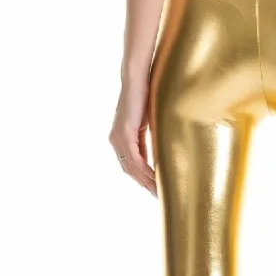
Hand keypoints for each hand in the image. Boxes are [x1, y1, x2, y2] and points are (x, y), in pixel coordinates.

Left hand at [109, 76, 156, 196]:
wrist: (136, 78)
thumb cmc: (144, 96)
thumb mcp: (146, 122)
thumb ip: (147, 137)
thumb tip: (160, 149)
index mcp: (120, 139)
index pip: (130, 165)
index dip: (141, 179)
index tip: (155, 189)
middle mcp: (116, 141)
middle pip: (129, 170)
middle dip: (144, 185)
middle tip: (159, 197)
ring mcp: (119, 138)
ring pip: (132, 167)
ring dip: (146, 181)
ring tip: (160, 192)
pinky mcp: (125, 133)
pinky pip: (135, 158)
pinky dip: (145, 170)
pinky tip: (155, 178)